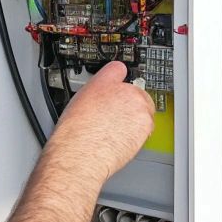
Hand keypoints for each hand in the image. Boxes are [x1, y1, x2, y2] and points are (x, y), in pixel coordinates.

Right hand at [45, 61, 155, 181]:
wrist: (82, 153)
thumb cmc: (75, 133)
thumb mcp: (77, 104)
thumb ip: (94, 95)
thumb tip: (100, 100)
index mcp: (103, 82)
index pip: (117, 69)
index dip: (118, 79)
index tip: (120, 83)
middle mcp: (122, 90)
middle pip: (135, 92)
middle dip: (129, 104)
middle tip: (116, 119)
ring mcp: (137, 106)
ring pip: (143, 110)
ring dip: (134, 119)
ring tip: (117, 132)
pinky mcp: (146, 123)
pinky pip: (146, 126)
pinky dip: (138, 133)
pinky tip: (123, 139)